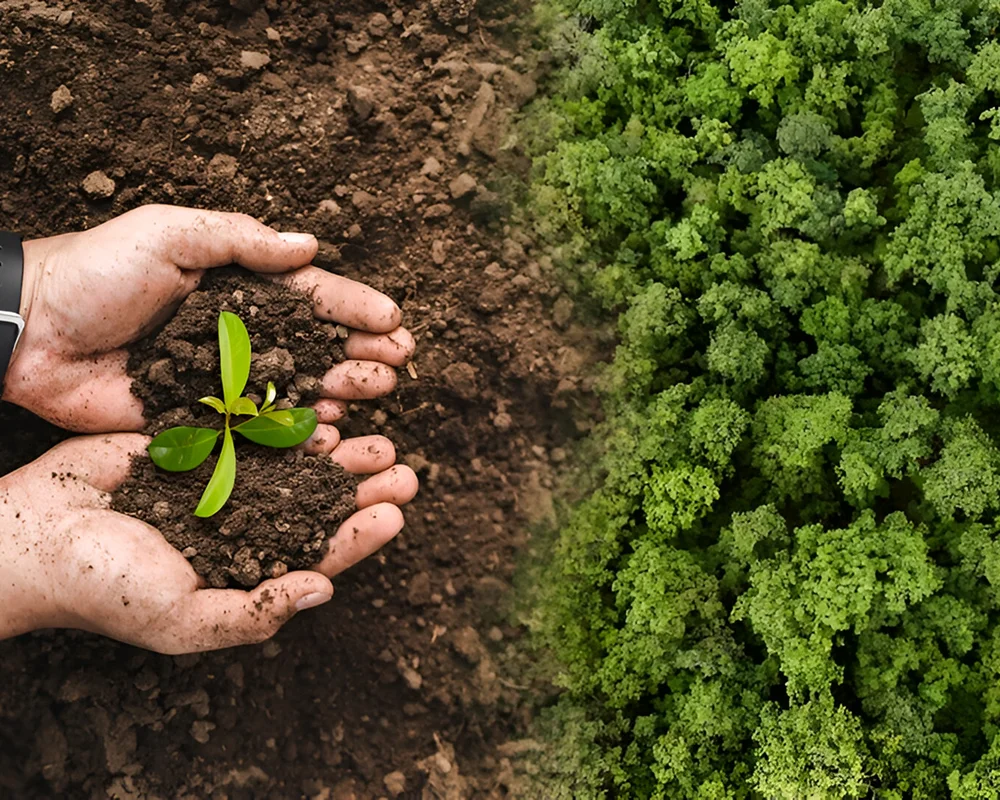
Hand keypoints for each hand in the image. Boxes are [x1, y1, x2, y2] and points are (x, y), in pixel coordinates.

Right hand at [0, 432, 417, 652]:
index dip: (359, 535)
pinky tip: (317, 406)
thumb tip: (324, 591)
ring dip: (333, 450)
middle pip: (315, 504)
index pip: (316, 555)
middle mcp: (240, 526)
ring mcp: (219, 482)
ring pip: (291, 463)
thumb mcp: (181, 617)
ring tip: (373, 432)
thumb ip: (254, 611)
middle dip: (358, 486)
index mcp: (243, 571)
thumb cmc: (103, 589)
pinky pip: (250, 427)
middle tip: (402, 465)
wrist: (31, 536)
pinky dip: (284, 418)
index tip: (396, 511)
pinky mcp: (195, 443)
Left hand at [6, 205, 414, 431]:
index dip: (355, 308)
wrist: (31, 333)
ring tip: (371, 396)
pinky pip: (258, 431)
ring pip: (296, 391)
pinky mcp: (200, 422)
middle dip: (361, 354)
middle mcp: (239, 335)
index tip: (395, 321)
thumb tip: (310, 247)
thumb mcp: (170, 233)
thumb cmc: (97, 272)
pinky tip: (327, 436)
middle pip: (316, 347)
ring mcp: (222, 381)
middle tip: (395, 366)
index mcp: (237, 287)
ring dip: (340, 393)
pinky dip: (295, 435)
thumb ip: (240, 240)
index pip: (309, 297)